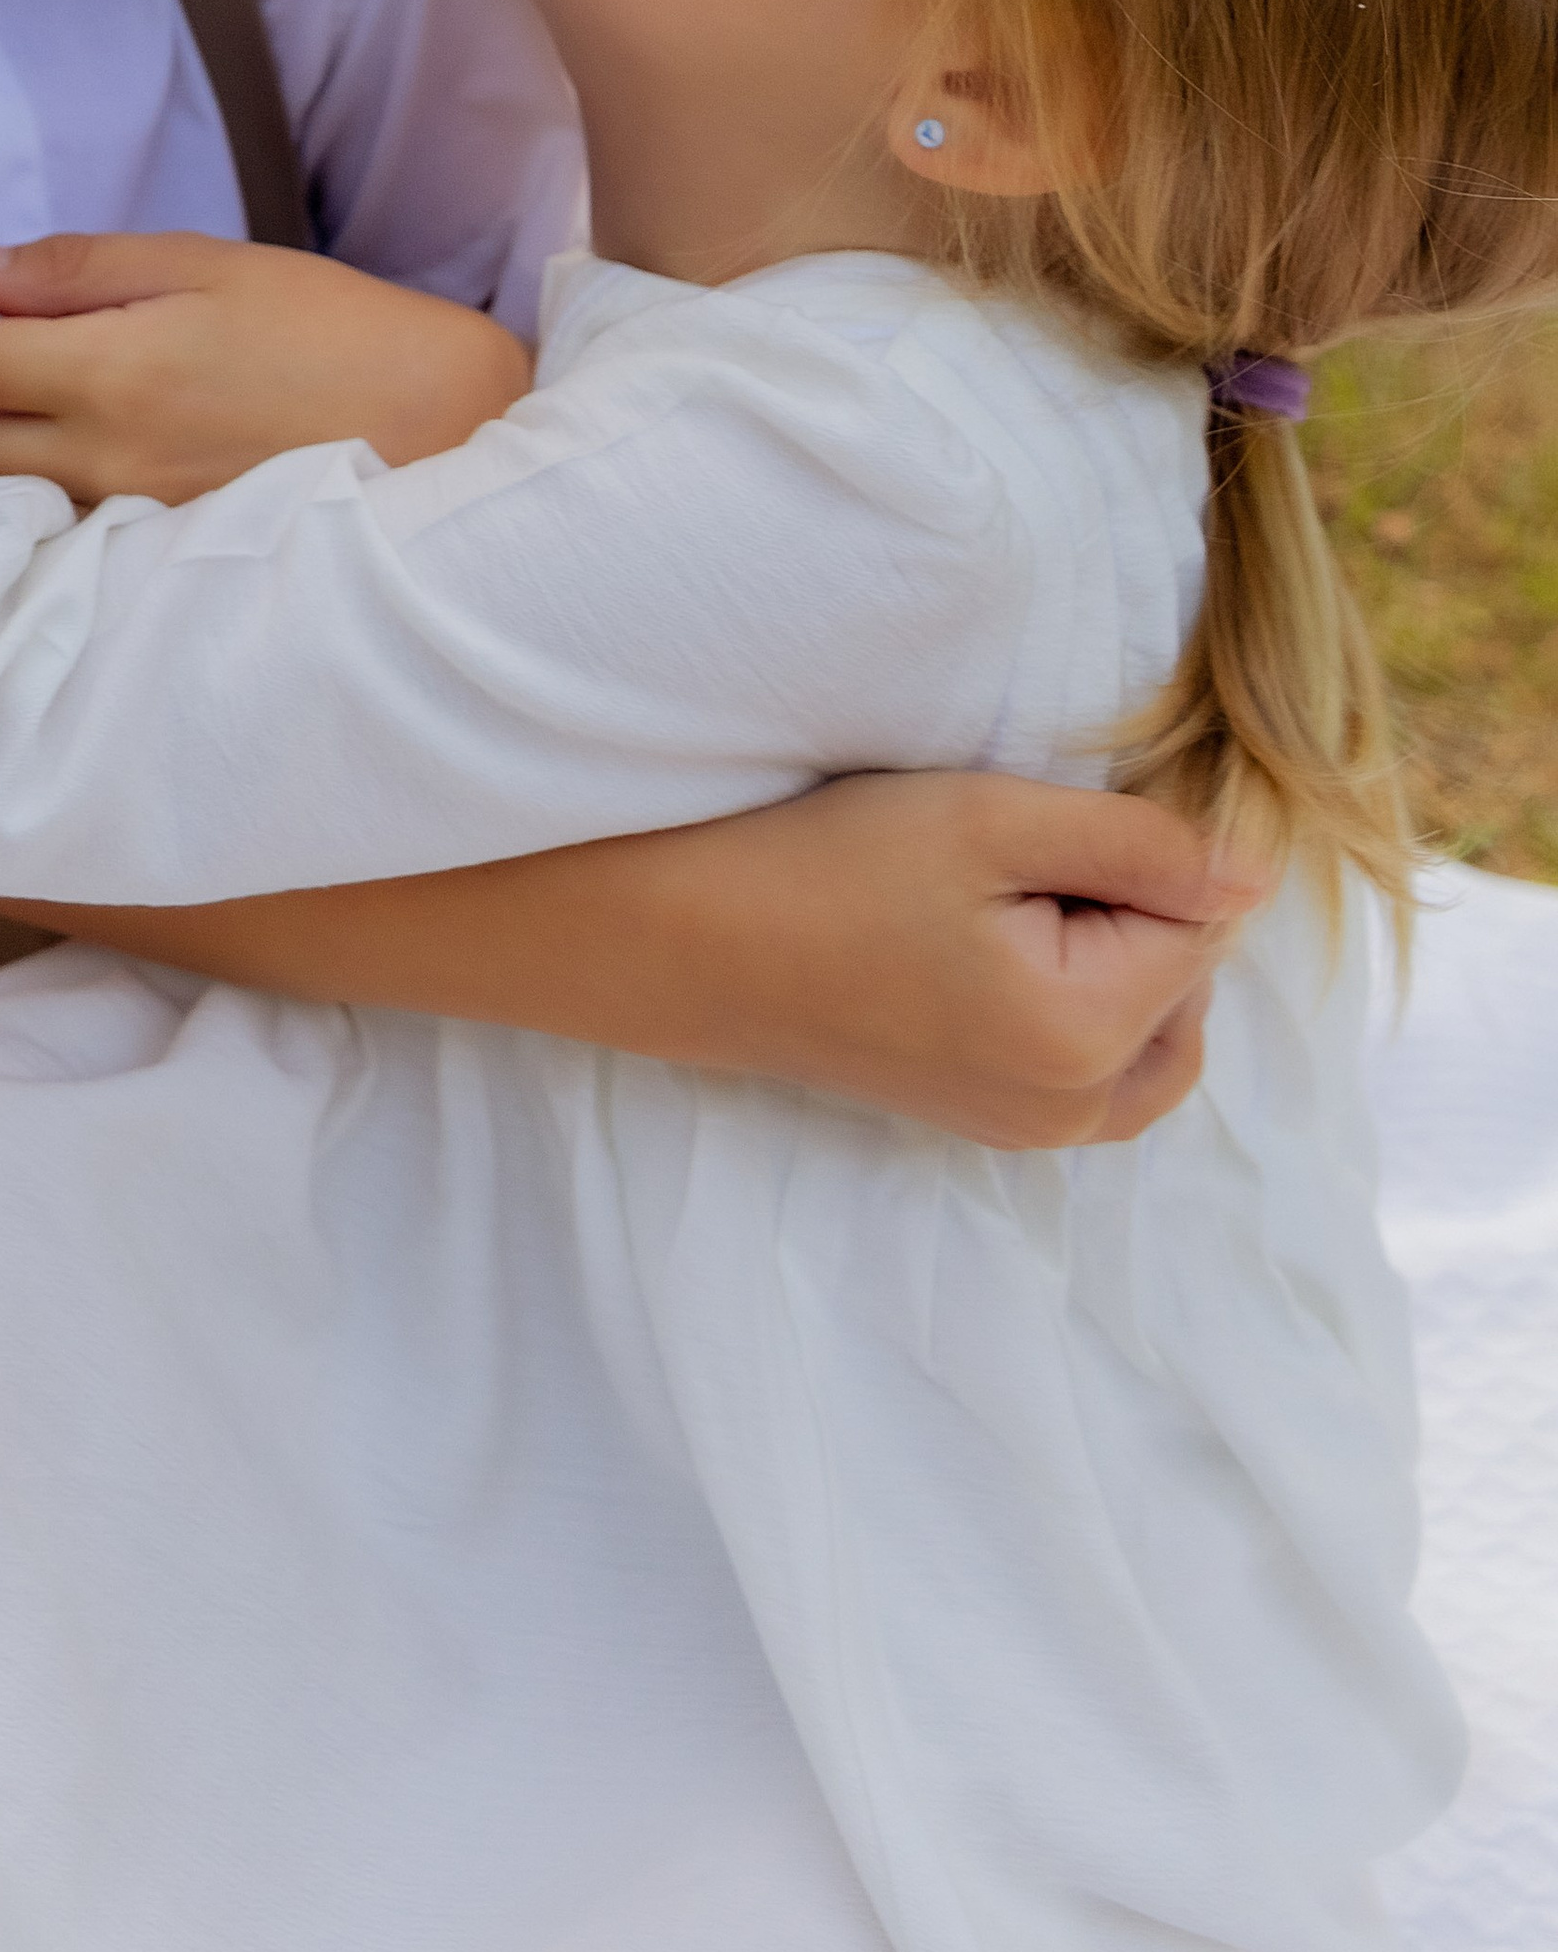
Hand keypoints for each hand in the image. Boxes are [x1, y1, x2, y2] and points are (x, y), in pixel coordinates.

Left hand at [0, 231, 533, 503]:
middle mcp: (98, 458)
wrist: (444, 432)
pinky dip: (10, 516)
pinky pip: (49, 541)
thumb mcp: (212, 266)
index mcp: (104, 370)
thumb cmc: (333, 330)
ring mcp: (124, 522)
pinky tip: (4, 499)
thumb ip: (82, 269)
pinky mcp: (154, 560)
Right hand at [670, 768, 1263, 1143]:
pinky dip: (1093, 1009)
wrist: (696, 943)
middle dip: (1148, 916)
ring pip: (1154, 1040)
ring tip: (1030, 898)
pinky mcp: (989, 1124)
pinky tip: (1015, 948)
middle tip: (1031, 860)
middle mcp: (1071, 1110)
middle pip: (1189, 990)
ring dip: (1129, 965)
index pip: (1201, 924)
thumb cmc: (834, 866)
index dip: (1139, 851)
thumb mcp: (993, 820)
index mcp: (1084, 1037)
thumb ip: (1142, 847)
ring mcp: (1028, 1131)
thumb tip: (1256, 880)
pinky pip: (1098, 1073)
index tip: (1042, 825)